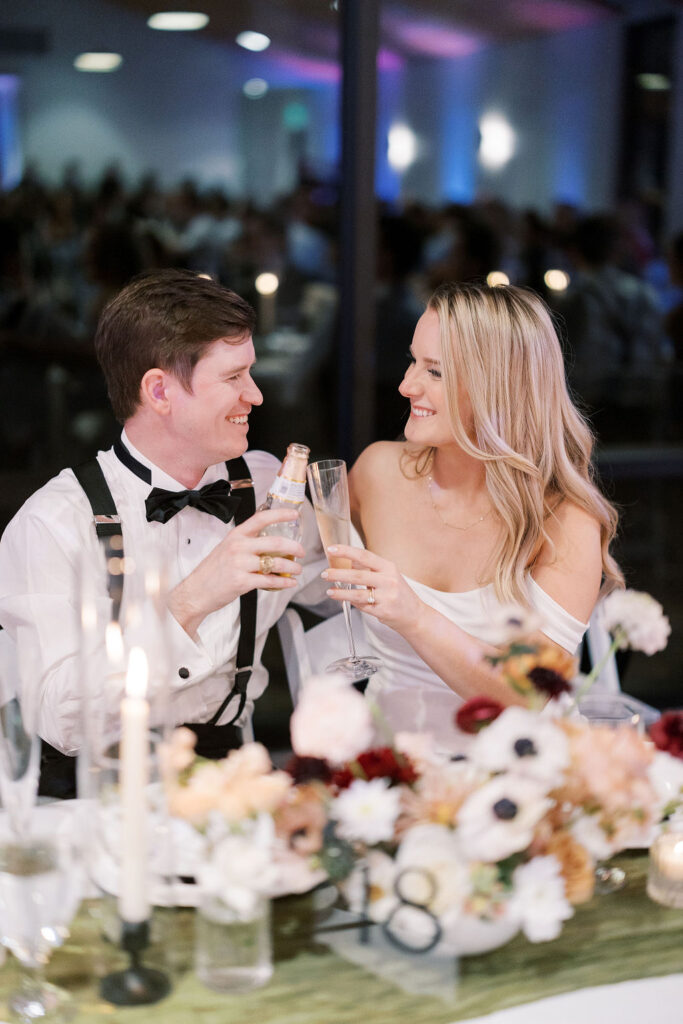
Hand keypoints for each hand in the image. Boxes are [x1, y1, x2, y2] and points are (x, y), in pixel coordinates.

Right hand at [169, 509, 304, 637]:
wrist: (196, 591)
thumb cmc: (213, 571)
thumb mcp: (227, 549)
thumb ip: (246, 544)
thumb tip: (271, 543)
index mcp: (236, 536)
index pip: (260, 519)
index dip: (280, 514)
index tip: (294, 514)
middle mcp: (238, 547)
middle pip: (275, 542)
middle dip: (294, 547)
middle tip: (302, 552)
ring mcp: (240, 564)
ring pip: (275, 563)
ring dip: (292, 567)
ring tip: (298, 570)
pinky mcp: (241, 582)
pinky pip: (270, 580)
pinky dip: (283, 582)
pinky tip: (289, 583)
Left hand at [322, 544, 421, 634]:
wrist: (416, 615)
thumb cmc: (399, 593)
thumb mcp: (388, 575)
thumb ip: (370, 568)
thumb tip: (350, 561)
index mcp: (389, 567)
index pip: (364, 556)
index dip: (346, 551)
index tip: (332, 549)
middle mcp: (389, 581)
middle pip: (358, 575)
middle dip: (338, 574)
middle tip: (324, 574)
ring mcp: (387, 597)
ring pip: (357, 593)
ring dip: (340, 592)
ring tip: (329, 591)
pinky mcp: (383, 611)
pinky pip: (361, 606)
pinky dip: (350, 602)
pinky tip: (342, 599)